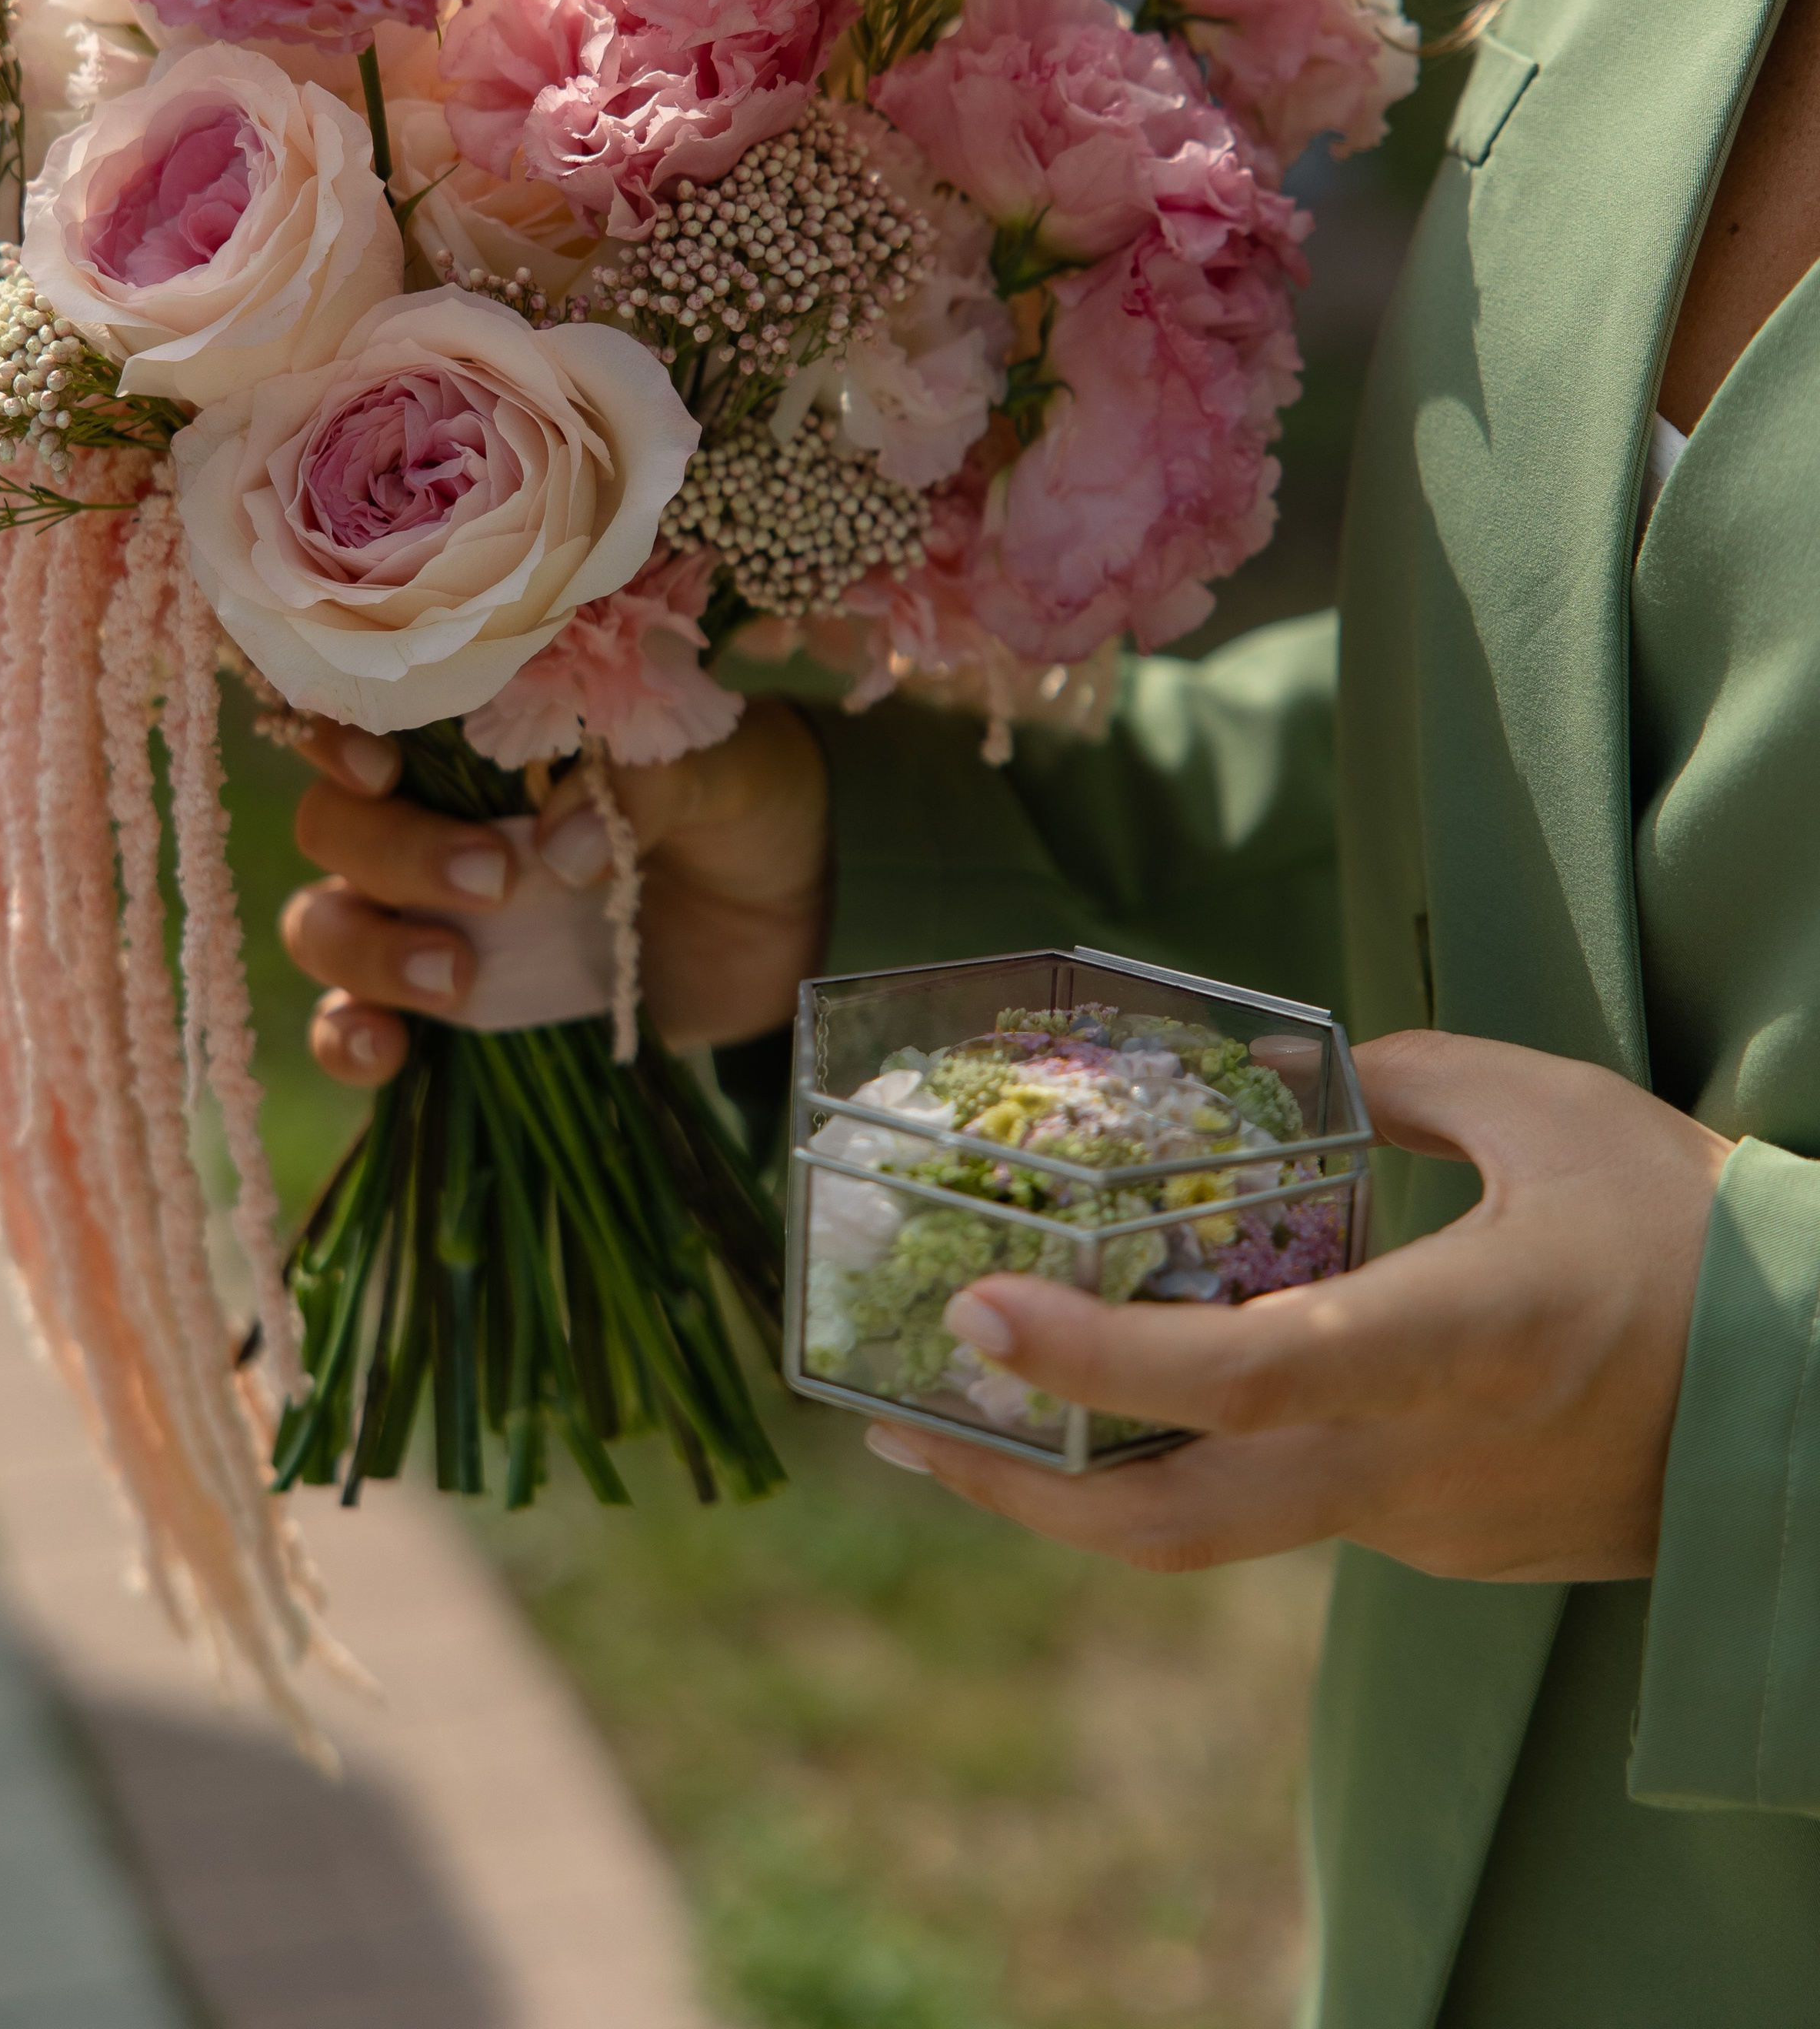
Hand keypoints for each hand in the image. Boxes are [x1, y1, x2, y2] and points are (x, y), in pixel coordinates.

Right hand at [280, 699, 829, 1088]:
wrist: (798, 911)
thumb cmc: (746, 801)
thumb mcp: (720, 767)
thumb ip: (647, 784)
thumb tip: (560, 851)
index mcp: (484, 736)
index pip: (365, 719)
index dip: (341, 740)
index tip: (383, 770)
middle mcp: (435, 818)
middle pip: (336, 827)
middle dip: (391, 854)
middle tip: (495, 881)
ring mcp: (435, 916)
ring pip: (326, 922)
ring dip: (367, 948)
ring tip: (459, 977)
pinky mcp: (456, 1004)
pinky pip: (352, 1022)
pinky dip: (346, 1038)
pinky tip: (386, 1049)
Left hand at [869, 1031, 1731, 1586]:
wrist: (1817, 1408)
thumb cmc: (1696, 1237)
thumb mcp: (1553, 1107)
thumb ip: (1410, 1079)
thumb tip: (1314, 1079)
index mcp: (1453, 1342)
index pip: (1244, 1376)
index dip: (1095, 1355)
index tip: (973, 1315)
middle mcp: (1415, 1459)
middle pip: (1178, 1525)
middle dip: (1017, 1490)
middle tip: (893, 1429)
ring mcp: (1422, 1524)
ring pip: (1222, 1521)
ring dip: (1092, 1476)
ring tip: (977, 1406)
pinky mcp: (1438, 1542)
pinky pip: (1293, 1501)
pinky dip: (1202, 1455)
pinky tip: (1153, 1386)